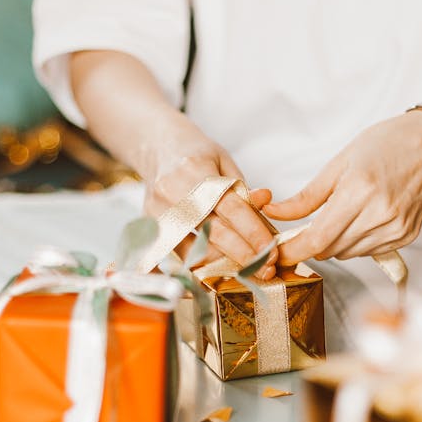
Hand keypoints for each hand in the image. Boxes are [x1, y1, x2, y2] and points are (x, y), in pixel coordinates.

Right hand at [143, 135, 275, 277]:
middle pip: (214, 232)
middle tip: (265, 268)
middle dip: (243, 254)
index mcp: (195, 171)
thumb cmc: (196, 156)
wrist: (156, 149)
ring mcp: (157, 212)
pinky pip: (177, 257)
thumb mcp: (222, 161)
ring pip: (194, 250)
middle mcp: (172, 193)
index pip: (231, 207)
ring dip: (223, 265)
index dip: (254, 232)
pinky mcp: (149, 228)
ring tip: (245, 271)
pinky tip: (216, 272)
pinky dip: (198, 266)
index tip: (271, 250)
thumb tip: (265, 201)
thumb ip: (241, 187)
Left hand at [266, 112, 421, 263]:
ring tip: (344, 212)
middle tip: (310, 223)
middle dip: (312, 242)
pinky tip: (364, 217)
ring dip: (335, 241)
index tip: (278, 253)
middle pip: (330, 250)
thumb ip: (306, 197)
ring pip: (347, 253)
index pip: (317, 238)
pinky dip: (356, 241)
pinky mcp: (406, 237)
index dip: (293, 251)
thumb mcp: (339, 163)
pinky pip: (368, 251)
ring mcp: (395, 229)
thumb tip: (275, 213)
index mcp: (359, 191)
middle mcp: (380, 214)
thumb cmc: (386, 145)